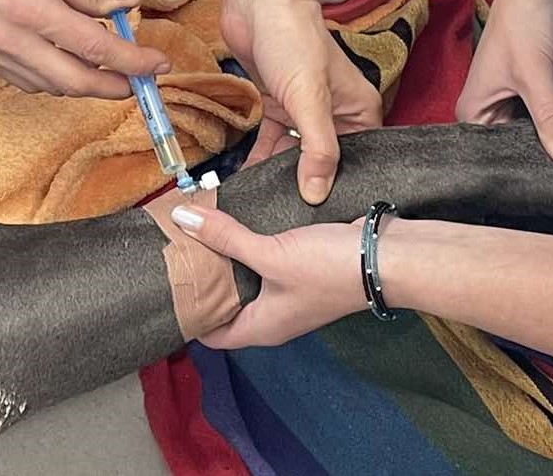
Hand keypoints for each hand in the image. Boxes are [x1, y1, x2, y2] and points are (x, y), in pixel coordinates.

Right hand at [0, 0, 169, 96]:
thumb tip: (130, 4)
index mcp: (30, 9)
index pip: (95, 48)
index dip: (132, 60)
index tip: (159, 63)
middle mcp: (9, 39)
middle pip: (74, 82)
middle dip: (114, 86)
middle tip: (140, 79)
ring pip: (50, 86)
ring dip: (85, 83)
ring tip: (110, 66)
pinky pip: (27, 79)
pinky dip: (56, 78)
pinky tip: (70, 61)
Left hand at [169, 203, 364, 347]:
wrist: (386, 256)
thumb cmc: (329, 268)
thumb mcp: (271, 253)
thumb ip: (226, 237)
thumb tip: (181, 218)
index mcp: (261, 328)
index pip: (211, 334)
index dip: (188, 314)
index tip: (166, 284)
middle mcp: (273, 317)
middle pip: (227, 305)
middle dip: (204, 280)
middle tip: (176, 249)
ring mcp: (290, 294)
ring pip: (247, 281)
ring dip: (227, 259)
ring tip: (200, 229)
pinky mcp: (303, 271)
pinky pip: (266, 263)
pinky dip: (250, 246)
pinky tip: (238, 221)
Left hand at [221, 0, 381, 204]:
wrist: (260, 0)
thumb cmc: (293, 37)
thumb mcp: (310, 99)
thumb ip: (317, 148)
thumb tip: (317, 194)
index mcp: (360, 111)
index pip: (358, 162)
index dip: (342, 188)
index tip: (322, 220)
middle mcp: (336, 113)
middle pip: (325, 161)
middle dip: (306, 186)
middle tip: (288, 221)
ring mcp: (305, 108)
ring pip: (295, 153)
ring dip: (279, 175)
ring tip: (266, 209)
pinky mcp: (279, 102)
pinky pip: (272, 139)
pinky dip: (260, 157)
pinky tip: (248, 181)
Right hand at [455, 0, 552, 165]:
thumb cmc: (525, 19)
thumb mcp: (535, 74)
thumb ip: (551, 119)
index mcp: (475, 113)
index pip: (492, 159)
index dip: (516, 175)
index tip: (542, 197)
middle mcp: (496, 113)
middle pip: (519, 153)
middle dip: (543, 165)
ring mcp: (526, 105)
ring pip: (543, 142)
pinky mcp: (551, 96)